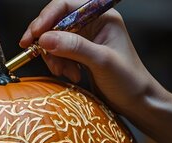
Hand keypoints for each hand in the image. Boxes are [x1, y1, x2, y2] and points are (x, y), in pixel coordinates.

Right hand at [20, 0, 163, 121]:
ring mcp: (86, 40)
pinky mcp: (80, 55)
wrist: (138, 103)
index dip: (46, 18)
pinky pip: (59, 54)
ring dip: (54, 58)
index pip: (66, 7)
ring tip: (67, 74)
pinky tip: (72, 76)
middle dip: (48, 42)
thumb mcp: (101, 61)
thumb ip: (74, 47)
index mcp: (101, 16)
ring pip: (54, 41)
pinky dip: (59, 65)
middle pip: (56, 23)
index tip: (33, 35)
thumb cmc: (129, 80)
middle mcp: (92, 24)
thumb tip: (45, 38)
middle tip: (39, 57)